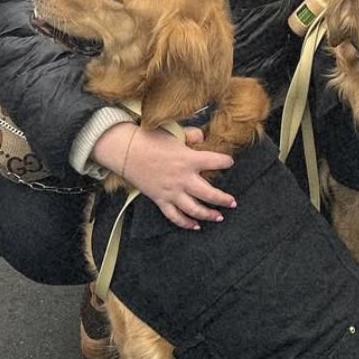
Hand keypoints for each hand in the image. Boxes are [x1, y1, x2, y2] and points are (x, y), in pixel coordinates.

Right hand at [93, 123, 235, 229]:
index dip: (225, 162)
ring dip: (208, 214)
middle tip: (232, 202)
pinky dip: (185, 223)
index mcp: (189, 159)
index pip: (215, 162)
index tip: (230, 162)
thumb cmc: (150, 139)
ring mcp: (171, 191)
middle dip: (223, 199)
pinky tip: (195, 226)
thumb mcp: (174, 133)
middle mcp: (183, 178)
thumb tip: (202, 137)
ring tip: (219, 217)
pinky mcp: (160, 199)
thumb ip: (191, 135)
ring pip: (194, 209)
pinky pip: (174, 216)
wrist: (126, 151)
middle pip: (209, 193)